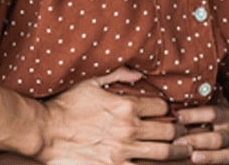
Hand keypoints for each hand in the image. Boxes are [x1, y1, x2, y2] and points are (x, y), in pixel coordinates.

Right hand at [35, 67, 190, 163]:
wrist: (42, 132)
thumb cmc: (65, 106)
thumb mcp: (90, 82)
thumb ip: (118, 75)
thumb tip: (139, 75)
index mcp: (127, 106)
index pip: (163, 107)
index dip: (168, 110)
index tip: (169, 114)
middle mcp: (129, 128)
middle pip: (169, 131)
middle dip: (179, 131)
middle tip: (186, 133)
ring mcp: (122, 150)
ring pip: (163, 152)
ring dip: (176, 151)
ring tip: (185, 150)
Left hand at [174, 98, 228, 163]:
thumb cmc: (223, 122)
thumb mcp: (220, 107)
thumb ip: (206, 99)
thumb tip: (186, 85)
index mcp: (227, 116)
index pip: (212, 113)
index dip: (195, 115)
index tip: (178, 116)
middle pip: (216, 137)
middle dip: (197, 140)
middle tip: (177, 142)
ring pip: (224, 155)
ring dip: (208, 157)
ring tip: (192, 157)